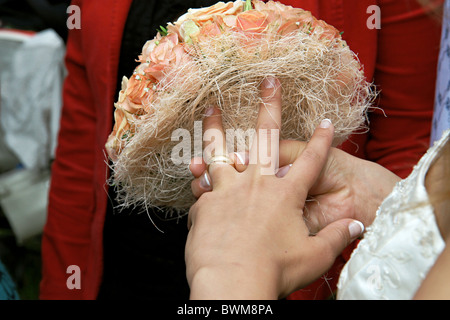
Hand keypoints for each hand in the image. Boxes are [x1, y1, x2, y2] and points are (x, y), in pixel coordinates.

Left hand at [185, 77, 364, 298]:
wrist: (233, 282)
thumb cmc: (276, 271)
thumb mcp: (315, 257)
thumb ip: (337, 238)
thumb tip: (358, 227)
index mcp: (285, 194)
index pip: (311, 161)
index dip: (322, 141)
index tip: (326, 122)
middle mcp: (256, 183)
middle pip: (263, 137)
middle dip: (269, 106)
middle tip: (267, 82)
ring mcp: (227, 190)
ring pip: (220, 151)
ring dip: (216, 129)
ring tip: (210, 109)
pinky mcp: (205, 204)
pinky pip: (202, 190)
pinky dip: (200, 183)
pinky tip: (195, 177)